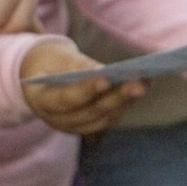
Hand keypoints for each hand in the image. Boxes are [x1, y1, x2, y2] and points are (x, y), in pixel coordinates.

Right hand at [21, 41, 146, 134]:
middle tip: (139, 83)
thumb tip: (106, 72)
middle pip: (89, 111)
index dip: (86, 89)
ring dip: (126, 101)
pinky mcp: (88, 126)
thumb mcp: (58, 59)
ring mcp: (73, 126)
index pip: (65, 98)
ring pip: (102, 118)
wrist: (43, 76)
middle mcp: (56, 119)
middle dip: (116, 97)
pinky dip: (125, 103)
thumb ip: (78, 66)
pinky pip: (108, 118)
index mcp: (41, 100)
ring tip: (145, 83)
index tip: (107, 78)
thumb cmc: (51, 62)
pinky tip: (141, 87)